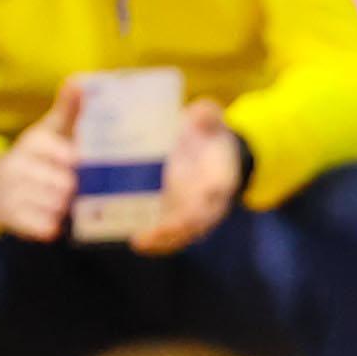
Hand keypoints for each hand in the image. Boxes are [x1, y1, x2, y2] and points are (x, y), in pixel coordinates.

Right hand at [0, 97, 80, 241]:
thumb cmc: (31, 156)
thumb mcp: (46, 131)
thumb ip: (67, 109)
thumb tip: (81, 81)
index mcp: (31, 141)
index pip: (70, 155)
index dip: (81, 163)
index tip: (82, 164)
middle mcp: (18, 166)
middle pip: (68, 184)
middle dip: (75, 188)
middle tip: (76, 186)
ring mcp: (12, 194)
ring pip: (59, 207)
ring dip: (66, 208)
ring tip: (61, 199)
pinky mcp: (12, 219)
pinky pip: (47, 228)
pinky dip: (53, 225)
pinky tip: (49, 215)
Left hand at [127, 106, 247, 255]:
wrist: (210, 151)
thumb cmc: (208, 133)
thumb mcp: (209, 118)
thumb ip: (206, 115)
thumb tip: (198, 114)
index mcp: (222, 175)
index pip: (219, 188)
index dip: (210, 196)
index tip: (197, 203)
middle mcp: (210, 200)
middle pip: (198, 221)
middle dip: (177, 229)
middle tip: (155, 233)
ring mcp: (193, 212)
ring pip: (182, 234)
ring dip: (162, 241)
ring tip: (139, 241)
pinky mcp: (176, 216)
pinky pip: (167, 235)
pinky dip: (154, 242)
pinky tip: (135, 241)